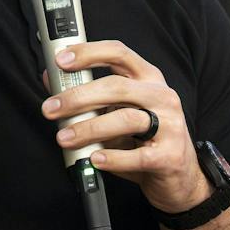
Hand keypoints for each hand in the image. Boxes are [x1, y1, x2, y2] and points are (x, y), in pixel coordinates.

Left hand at [41, 40, 211, 214]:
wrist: (179, 177)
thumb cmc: (143, 138)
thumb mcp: (116, 111)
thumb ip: (87, 95)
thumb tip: (50, 79)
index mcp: (147, 78)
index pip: (118, 53)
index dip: (88, 53)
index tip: (61, 60)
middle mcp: (161, 95)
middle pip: (117, 86)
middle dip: (78, 96)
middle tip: (50, 108)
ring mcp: (170, 125)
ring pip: (125, 119)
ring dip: (88, 128)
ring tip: (64, 138)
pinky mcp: (170, 156)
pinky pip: (137, 156)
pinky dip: (112, 158)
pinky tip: (95, 159)